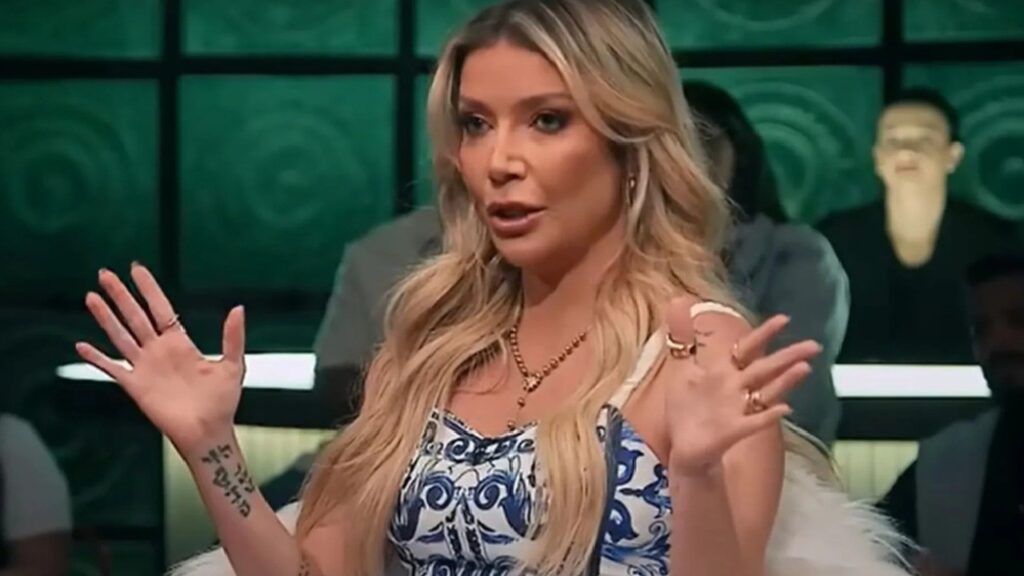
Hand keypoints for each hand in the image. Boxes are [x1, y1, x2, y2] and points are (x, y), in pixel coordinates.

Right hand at [75, 263, 245, 451]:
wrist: (208, 432)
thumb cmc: (222, 401)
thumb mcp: (233, 365)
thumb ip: (232, 337)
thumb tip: (238, 308)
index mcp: (180, 342)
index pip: (160, 308)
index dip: (149, 288)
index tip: (136, 268)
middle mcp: (159, 350)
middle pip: (135, 316)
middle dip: (120, 295)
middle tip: (104, 273)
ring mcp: (145, 367)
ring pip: (120, 335)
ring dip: (105, 317)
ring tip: (91, 297)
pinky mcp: (135, 386)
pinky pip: (112, 368)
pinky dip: (97, 358)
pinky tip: (82, 345)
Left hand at [662, 298, 821, 475]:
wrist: (684, 447)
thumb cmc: (686, 410)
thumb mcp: (681, 372)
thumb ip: (684, 341)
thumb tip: (676, 302)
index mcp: (724, 372)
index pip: (747, 349)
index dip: (764, 334)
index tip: (785, 319)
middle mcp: (736, 389)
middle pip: (765, 369)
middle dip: (787, 356)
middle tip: (813, 345)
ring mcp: (737, 410)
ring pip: (766, 393)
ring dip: (784, 381)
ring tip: (804, 368)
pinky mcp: (733, 431)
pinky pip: (754, 422)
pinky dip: (768, 416)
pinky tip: (785, 409)